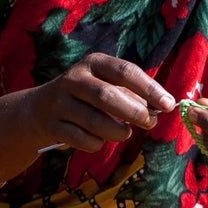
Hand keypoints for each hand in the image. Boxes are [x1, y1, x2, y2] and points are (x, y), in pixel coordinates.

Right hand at [20, 53, 174, 153]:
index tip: (168, 104)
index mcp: (93, 63)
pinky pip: (83, 140)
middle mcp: (74, 79)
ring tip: (124, 133)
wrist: (38, 109)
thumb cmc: (85, 96)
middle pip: (107, 96)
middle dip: (134, 113)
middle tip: (149, 123)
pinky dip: (97, 144)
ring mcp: (60, 102)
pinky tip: (98, 139)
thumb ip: (132, 94)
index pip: (125, 71)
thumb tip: (160, 108)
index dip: (149, 88)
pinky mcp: (53, 125)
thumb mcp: (105, 84)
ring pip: (95, 122)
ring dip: (117, 132)